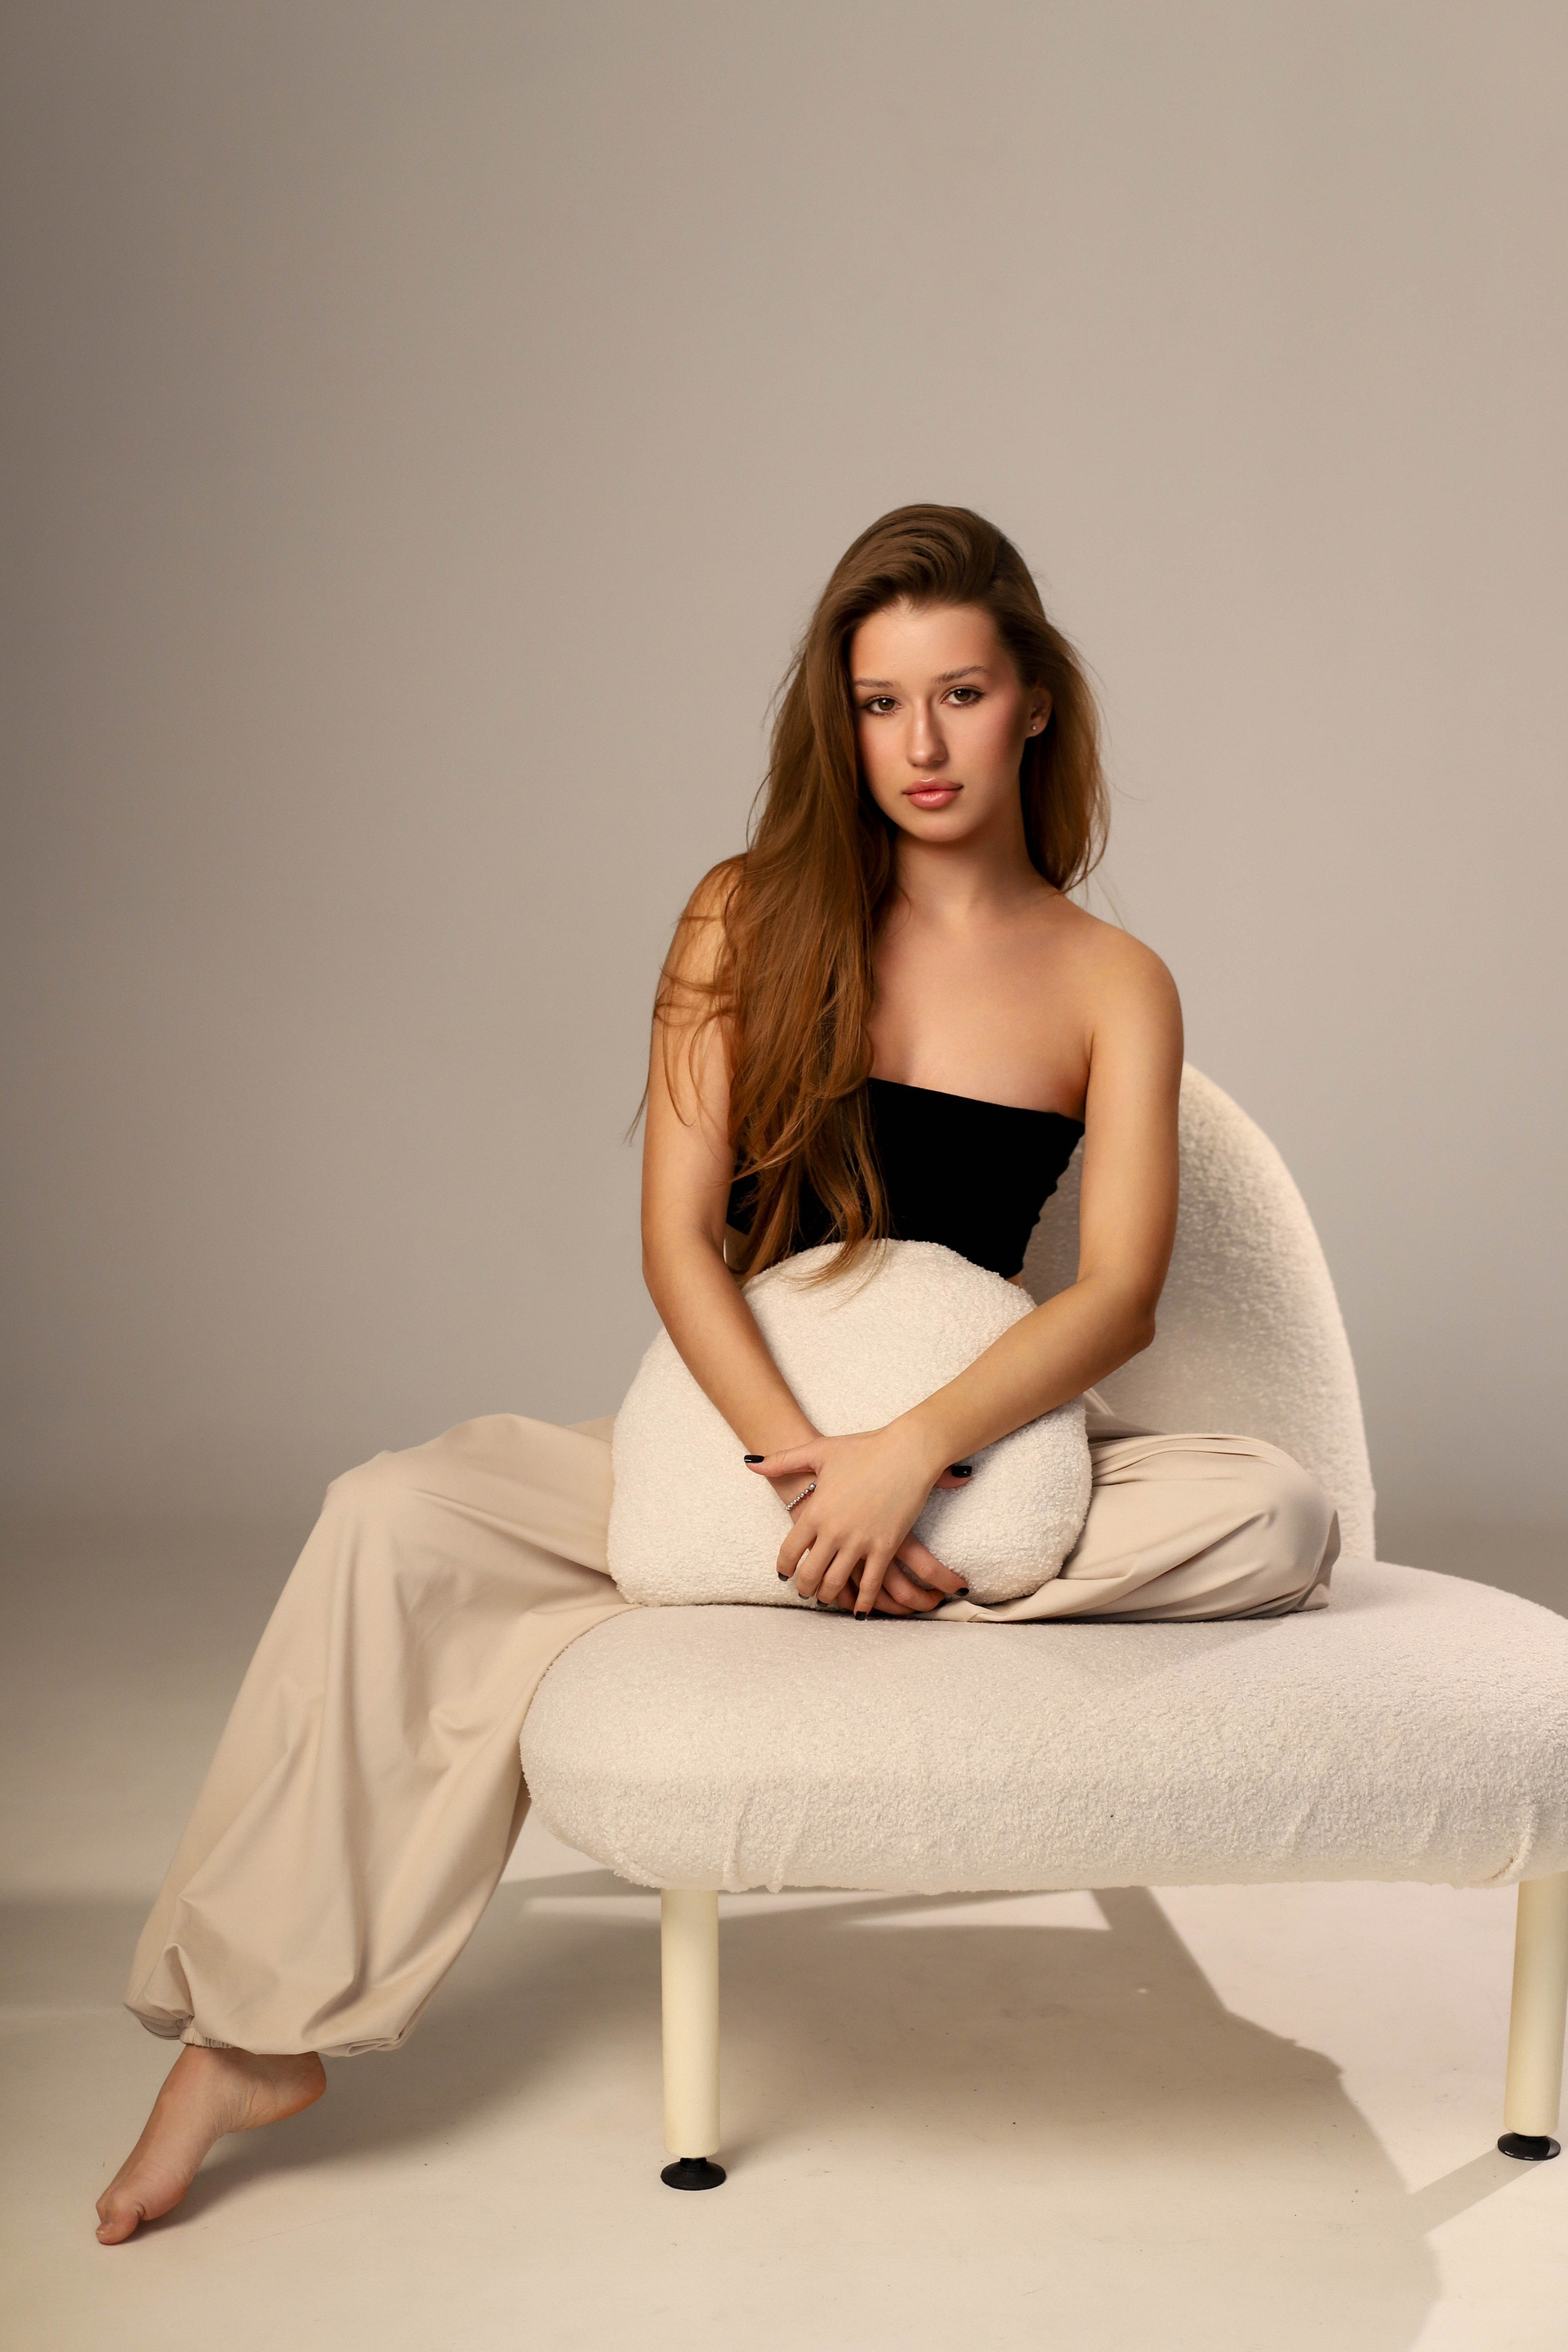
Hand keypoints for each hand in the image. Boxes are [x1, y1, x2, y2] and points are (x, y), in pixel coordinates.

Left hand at [746, 1427, 971, 1615]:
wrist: (907, 1451)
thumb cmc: (863, 1448)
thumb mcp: (818, 1451)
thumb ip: (782, 1461)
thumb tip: (752, 1465)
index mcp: (815, 1511)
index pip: (789, 1552)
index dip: (784, 1568)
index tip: (784, 1574)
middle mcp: (834, 1531)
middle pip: (810, 1574)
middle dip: (804, 1588)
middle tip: (804, 1591)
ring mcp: (860, 1542)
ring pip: (836, 1583)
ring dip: (828, 1596)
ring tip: (826, 1597)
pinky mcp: (886, 1547)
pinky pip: (871, 1584)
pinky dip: (863, 1602)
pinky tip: (858, 1610)